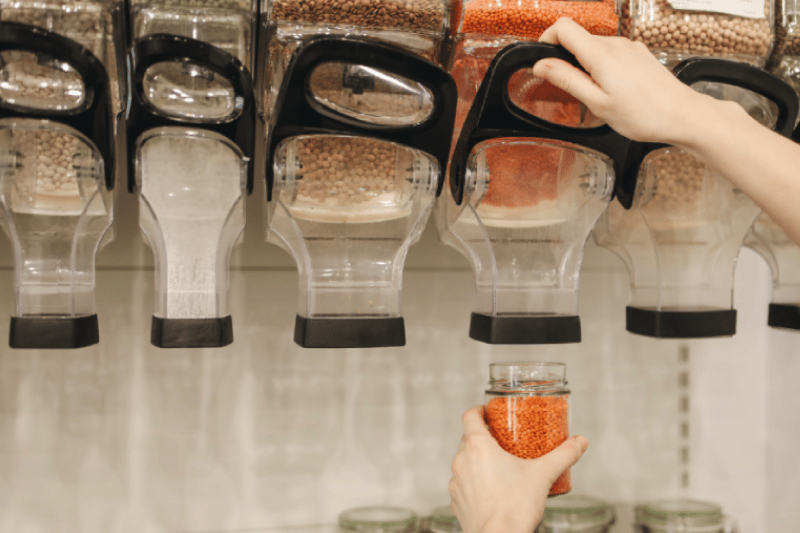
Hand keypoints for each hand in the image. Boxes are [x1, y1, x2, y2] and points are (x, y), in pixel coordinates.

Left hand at [449, 405, 588, 532]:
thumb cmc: (515, 507)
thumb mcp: (543, 475)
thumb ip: (563, 455)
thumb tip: (580, 442)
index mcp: (478, 446)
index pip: (470, 416)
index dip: (479, 411)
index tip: (490, 413)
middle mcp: (461, 460)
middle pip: (468, 438)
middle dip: (484, 437)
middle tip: (502, 440)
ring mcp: (456, 481)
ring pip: (464, 461)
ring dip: (477, 460)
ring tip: (499, 466)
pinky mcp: (456, 500)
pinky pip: (463, 483)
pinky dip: (474, 482)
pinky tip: (491, 490)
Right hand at [532, 18, 715, 144]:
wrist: (682, 115)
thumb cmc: (643, 114)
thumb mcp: (597, 102)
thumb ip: (567, 80)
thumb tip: (541, 66)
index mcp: (601, 54)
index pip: (563, 27)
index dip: (546, 40)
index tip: (542, 59)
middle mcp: (616, 44)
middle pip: (578, 38)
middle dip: (567, 60)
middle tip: (571, 89)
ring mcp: (630, 47)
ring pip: (595, 48)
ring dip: (586, 66)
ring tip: (596, 94)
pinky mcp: (639, 54)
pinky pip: (611, 54)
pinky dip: (603, 68)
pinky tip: (613, 90)